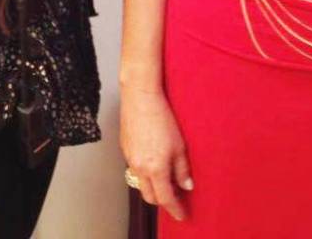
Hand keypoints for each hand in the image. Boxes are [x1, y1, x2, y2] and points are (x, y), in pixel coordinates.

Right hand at [120, 87, 193, 221]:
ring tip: (166, 177)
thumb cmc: (161, 117)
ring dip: (153, 186)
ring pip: (141, 183)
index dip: (175, 209)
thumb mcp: (179, 145)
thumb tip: (187, 185)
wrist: (140, 97)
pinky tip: (154, 160)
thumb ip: (182, 168)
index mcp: (155, 168)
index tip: (182, 214)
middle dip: (162, 200)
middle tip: (175, 197)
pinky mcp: (125, 149)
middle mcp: (140, 168)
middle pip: (150, 196)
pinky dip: (145, 172)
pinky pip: (135, 168)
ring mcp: (130, 159)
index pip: (166, 198)